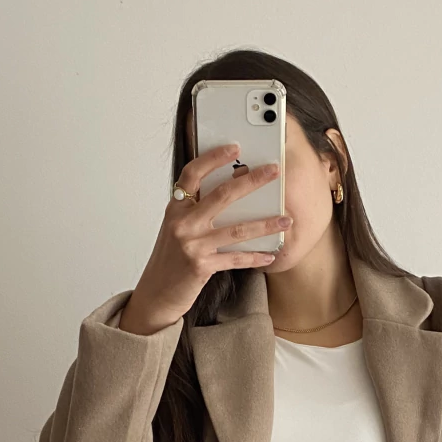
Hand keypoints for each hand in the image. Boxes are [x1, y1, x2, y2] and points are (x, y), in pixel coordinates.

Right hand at [119, 142, 290, 333]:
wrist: (155, 294)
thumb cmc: (170, 260)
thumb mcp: (177, 229)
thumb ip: (196, 211)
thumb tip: (233, 192)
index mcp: (175, 208)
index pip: (192, 173)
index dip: (213, 158)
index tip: (234, 147)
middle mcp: (182, 223)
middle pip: (223, 195)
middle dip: (252, 181)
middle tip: (274, 172)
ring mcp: (192, 244)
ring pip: (237, 229)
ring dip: (266, 224)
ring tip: (286, 219)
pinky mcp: (201, 266)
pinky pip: (236, 258)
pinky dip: (255, 257)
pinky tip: (270, 255)